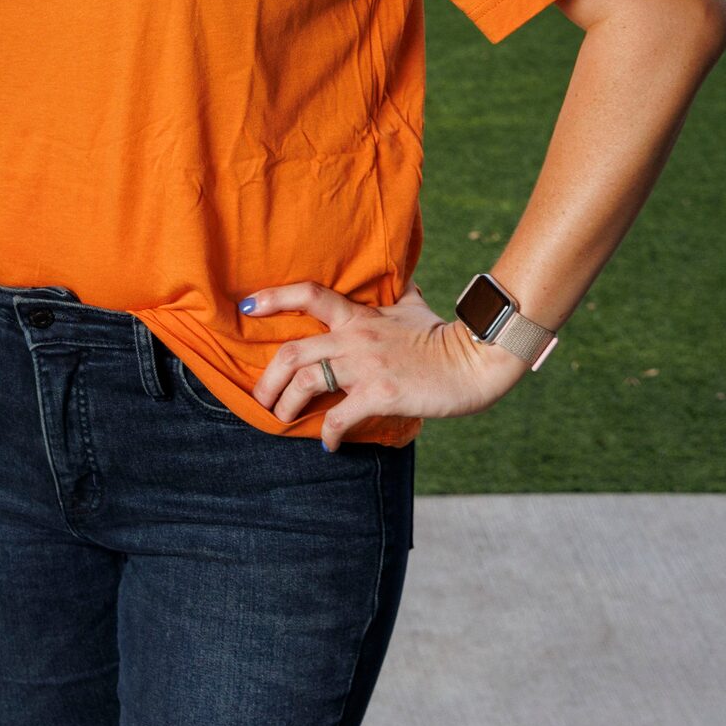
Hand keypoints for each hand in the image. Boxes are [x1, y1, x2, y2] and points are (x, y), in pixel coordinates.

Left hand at [242, 282, 532, 449]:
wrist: (477, 360)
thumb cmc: (444, 336)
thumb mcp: (414, 306)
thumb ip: (397, 295)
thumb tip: (401, 281)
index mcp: (360, 316)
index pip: (309, 295)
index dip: (274, 298)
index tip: (247, 306)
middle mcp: (356, 337)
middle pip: (292, 351)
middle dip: (268, 379)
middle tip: (261, 398)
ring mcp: (367, 365)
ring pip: (307, 381)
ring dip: (287, 404)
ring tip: (283, 420)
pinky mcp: (382, 393)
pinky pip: (340, 416)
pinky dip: (328, 434)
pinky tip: (329, 445)